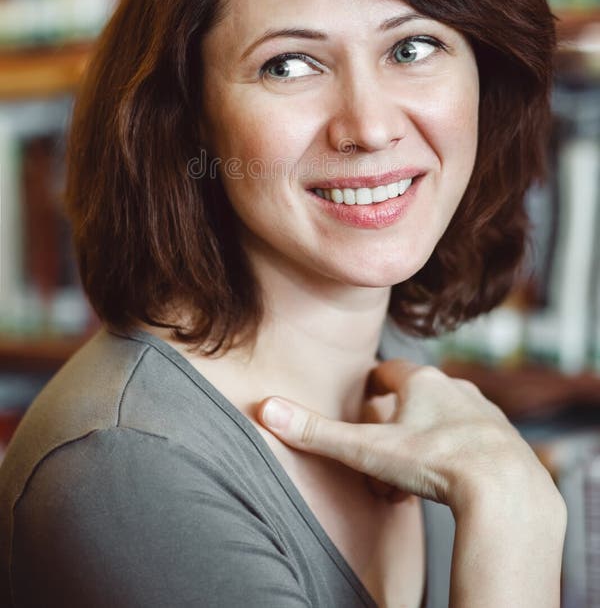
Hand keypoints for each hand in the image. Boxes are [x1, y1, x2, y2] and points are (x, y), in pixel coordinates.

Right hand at [257, 359, 558, 517]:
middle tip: (386, 450)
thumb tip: (267, 409)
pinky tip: (453, 477)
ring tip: (418, 468)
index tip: (366, 401)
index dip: (374, 386)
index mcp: (420, 381)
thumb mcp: (366, 449)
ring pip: (449, 415)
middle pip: (419, 394)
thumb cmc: (433, 462)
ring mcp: (485, 410)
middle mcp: (455, 387)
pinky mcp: (507, 437)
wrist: (504, 486)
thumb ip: (317, 432)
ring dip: (433, 433)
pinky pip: (477, 438)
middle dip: (401, 418)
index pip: (389, 371)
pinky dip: (462, 451)